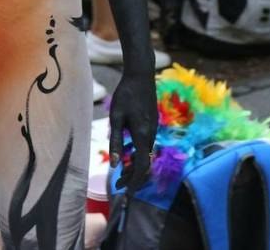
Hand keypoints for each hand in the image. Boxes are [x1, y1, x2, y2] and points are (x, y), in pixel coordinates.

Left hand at [108, 70, 157, 191]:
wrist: (141, 75)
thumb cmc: (125, 94)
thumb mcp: (116, 118)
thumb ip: (115, 141)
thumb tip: (115, 165)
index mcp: (142, 135)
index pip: (141, 166)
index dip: (135, 182)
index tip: (126, 193)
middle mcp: (151, 134)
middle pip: (144, 163)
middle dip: (132, 177)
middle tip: (117, 186)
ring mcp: (153, 129)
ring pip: (145, 155)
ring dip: (134, 166)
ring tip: (119, 173)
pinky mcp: (152, 124)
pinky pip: (146, 146)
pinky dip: (137, 155)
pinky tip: (125, 153)